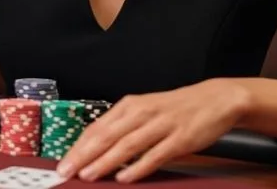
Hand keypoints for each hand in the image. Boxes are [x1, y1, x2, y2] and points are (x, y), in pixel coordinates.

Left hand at [56, 79, 250, 182]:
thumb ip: (123, 128)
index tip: (63, 162)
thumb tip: (96, 150)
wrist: (214, 99)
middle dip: (83, 155)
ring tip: (88, 175)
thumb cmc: (175, 109)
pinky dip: (138, 166)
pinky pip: (155, 154)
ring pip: (126, 145)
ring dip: (105, 161)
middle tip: (66, 171)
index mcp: (130, 106)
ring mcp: (160, 125)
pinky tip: (125, 177)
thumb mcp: (145, 111)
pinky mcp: (179, 138)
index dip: (78, 146)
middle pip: (106, 135)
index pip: (97, 127)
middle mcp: (142, 113)